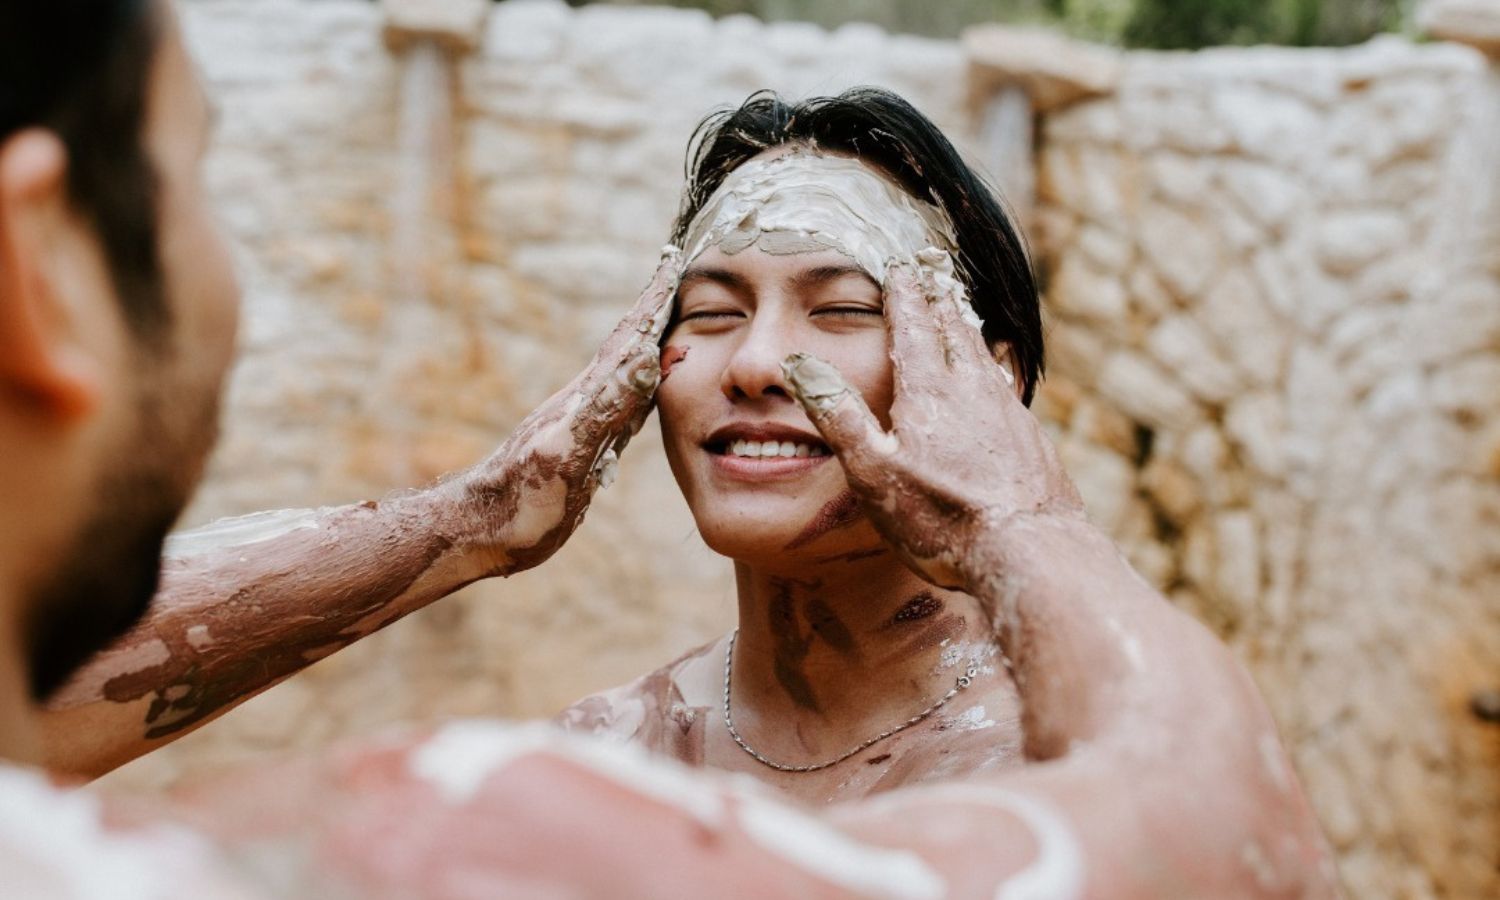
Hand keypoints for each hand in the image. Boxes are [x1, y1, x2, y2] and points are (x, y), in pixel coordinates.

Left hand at [453, 247, 681, 575]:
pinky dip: (644, 385)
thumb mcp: (565, 453)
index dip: (655, 301)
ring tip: (672, 321)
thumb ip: (605, 406)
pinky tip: (647, 389)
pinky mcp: (584, 449)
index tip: (678, 259)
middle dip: (657, 309)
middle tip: (682, 274)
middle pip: (629, 344)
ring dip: (651, 343)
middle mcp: (586, 402)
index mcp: (586, 396)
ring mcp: (583, 423)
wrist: (480, 532)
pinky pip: (625, 406)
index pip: (629, 337)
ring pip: (627, 373)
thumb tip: (646, 355)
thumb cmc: (520, 502)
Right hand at [782, 251, 1083, 590]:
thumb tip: (800, 365)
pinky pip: (1007, 390)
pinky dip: (995, 371)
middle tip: (934, 276)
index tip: (899, 268)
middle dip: (939, 302)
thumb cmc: (944, 519)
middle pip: (954, 333)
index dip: (903, 296)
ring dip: (968, 332)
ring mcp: (1009, 415)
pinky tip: (998, 382)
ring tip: (962, 317)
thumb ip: (840, 417)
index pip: (912, 329)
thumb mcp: (875, 472)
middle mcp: (974, 392)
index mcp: (930, 394)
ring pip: (984, 358)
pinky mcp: (1033, 443)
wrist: (1030, 552)